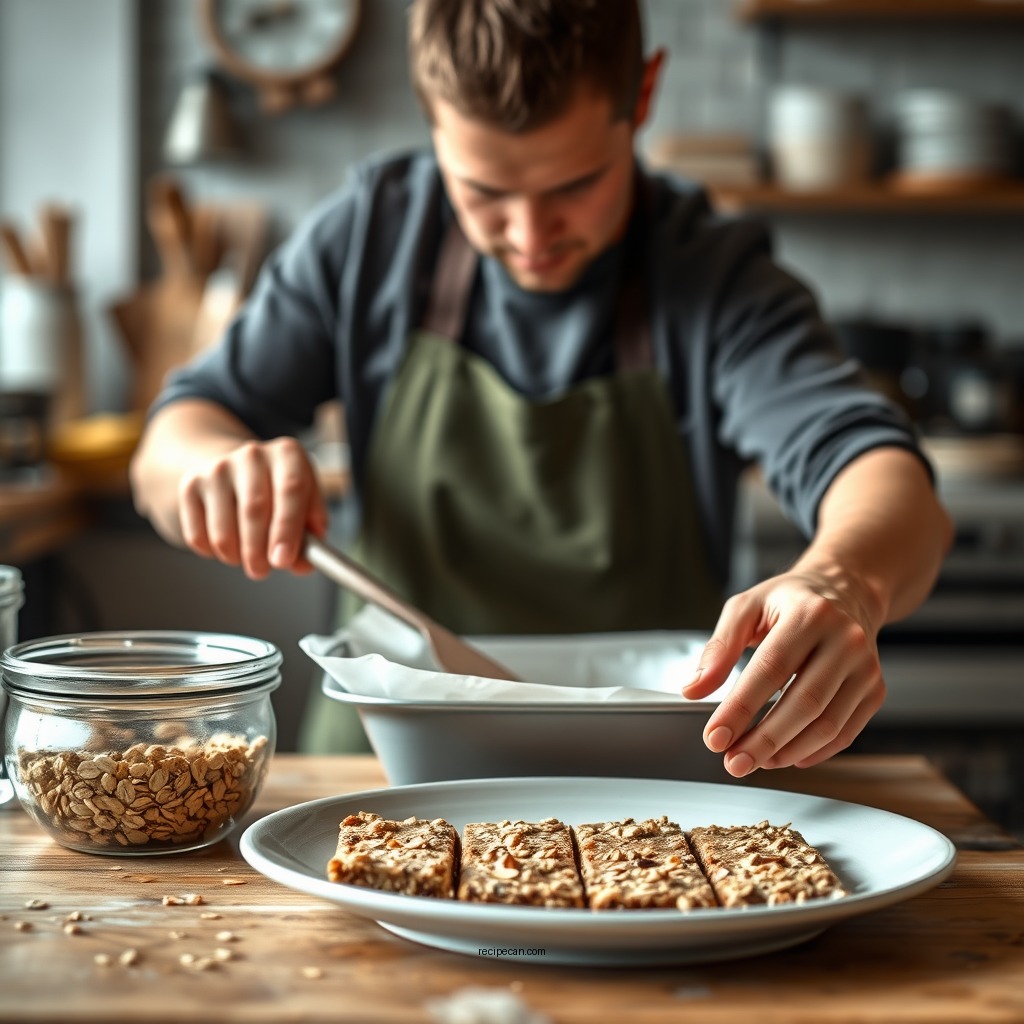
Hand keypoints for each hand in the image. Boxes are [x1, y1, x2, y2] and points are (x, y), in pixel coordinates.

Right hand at [177, 436, 328, 579]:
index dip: (287, 529)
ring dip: (236, 556)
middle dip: (259, 553)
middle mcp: (252, 455)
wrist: (236, 472)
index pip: (291, 489)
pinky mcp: (190, 485)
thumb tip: (303, 564)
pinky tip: (228, 543)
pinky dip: (213, 553)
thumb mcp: (305, 506)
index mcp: (288, 455)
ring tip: (247, 556)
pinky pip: (198, 536)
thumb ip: (310, 537)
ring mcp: (218, 468)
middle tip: (262, 570)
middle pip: (254, 511)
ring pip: (223, 531)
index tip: (282, 560)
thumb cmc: (277, 493)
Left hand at [682, 569, 885, 776]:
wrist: (845, 592)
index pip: (770, 669)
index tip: (715, 737)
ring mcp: (866, 667)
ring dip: (787, 751)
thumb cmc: (789, 601)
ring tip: (755, 761)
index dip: (740, 708)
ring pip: (827, 724)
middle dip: (764, 740)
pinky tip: (786, 756)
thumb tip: (694, 689)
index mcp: (808, 614)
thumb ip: (719, 647)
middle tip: (733, 762)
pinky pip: (845, 731)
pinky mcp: (875, 689)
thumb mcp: (746, 608)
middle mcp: (844, 640)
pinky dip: (814, 751)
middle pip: (803, 703)